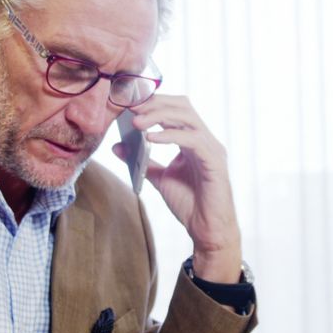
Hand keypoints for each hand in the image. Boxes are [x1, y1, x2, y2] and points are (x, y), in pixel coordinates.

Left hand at [112, 94, 241, 282]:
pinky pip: (193, 140)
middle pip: (182, 107)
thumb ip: (141, 160)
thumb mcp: (159, 178)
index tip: (129, 101)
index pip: (175, 109)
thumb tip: (118, 146)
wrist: (207, 231)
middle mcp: (205, 140)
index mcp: (194, 140)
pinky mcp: (214, 162)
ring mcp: (212, 149)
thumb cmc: (189, 204)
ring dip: (159, 116)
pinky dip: (170, 135)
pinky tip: (150, 138)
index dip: (154, 102)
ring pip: (187, 118)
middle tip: (130, 106)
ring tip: (136, 122)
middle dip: (155, 103)